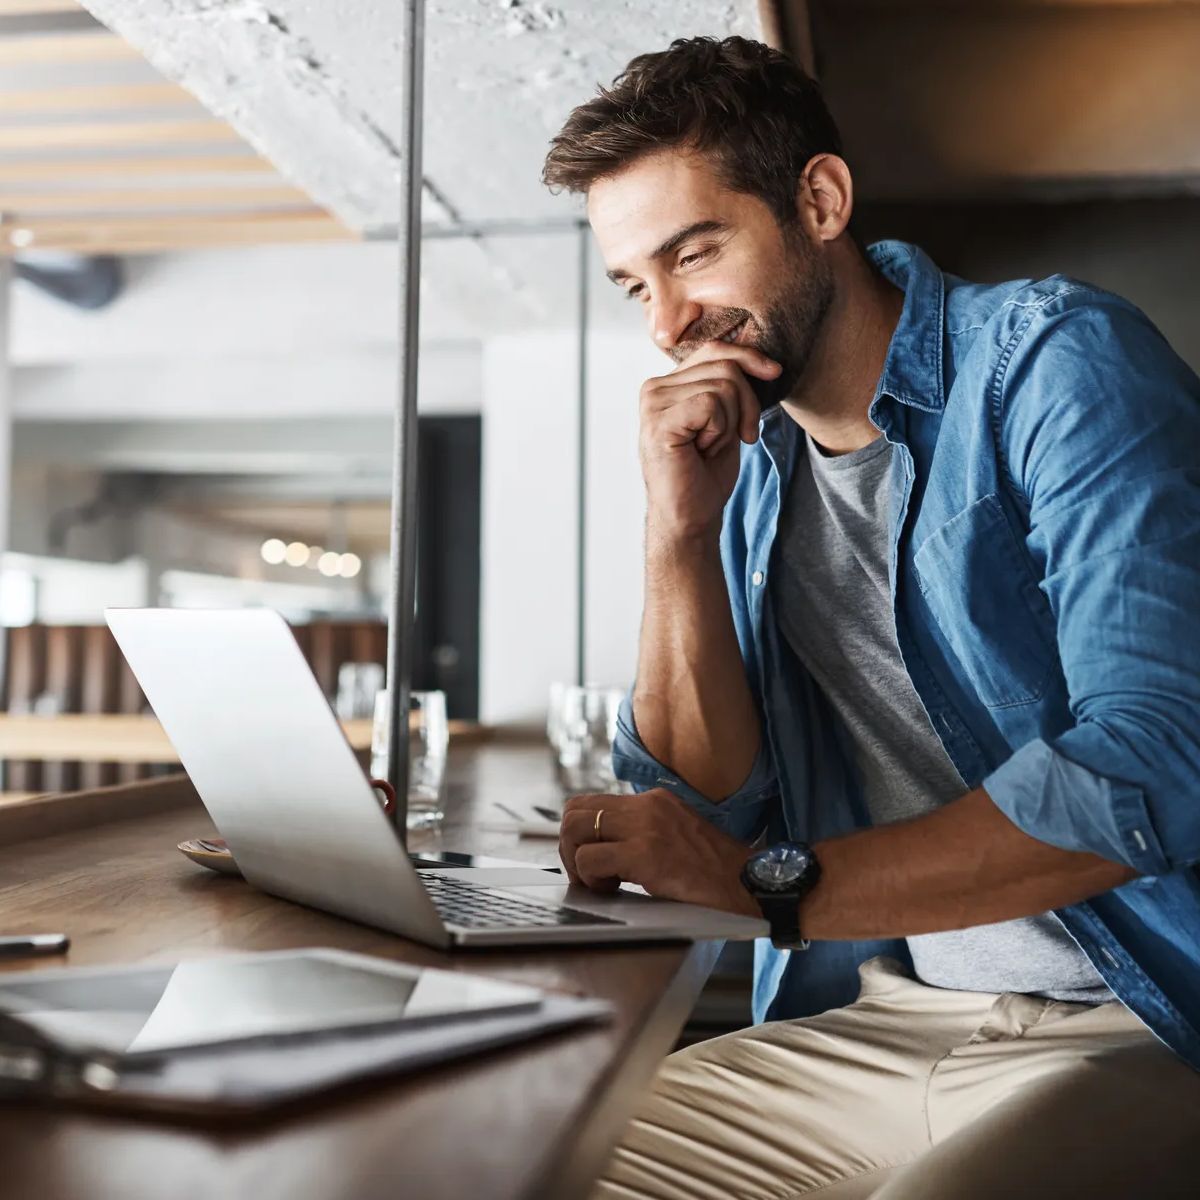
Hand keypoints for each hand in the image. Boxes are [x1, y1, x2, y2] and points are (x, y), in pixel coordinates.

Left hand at [558, 789, 758, 915]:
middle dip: (569, 846)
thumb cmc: (719, 872)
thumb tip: (606, 847)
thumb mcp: (679, 836)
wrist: (754, 884)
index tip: (588, 859)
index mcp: (654, 800)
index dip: (579, 833)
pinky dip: (591, 879)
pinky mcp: (646, 855)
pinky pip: (591, 859)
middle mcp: (647, 806)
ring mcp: (646, 828)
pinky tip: (614, 891)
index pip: (591, 801)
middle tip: (587, 875)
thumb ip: (646, 833)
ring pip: (575, 830)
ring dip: (578, 863)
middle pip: (574, 811)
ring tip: (602, 884)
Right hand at [639, 344, 780, 541]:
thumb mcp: (726, 420)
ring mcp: (652, 404)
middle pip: (724, 365)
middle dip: (746, 403)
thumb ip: (731, 386)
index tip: (774, 373)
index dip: (749, 358)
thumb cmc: (706, 474)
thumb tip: (764, 361)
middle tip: (738, 437)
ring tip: (710, 448)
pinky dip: (720, 432)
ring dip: (731, 423)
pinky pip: (711, 404)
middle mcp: (653, 388)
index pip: (715, 350)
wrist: (690, 517)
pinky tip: (702, 451)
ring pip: (723, 385)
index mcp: (667, 384)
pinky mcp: (659, 421)